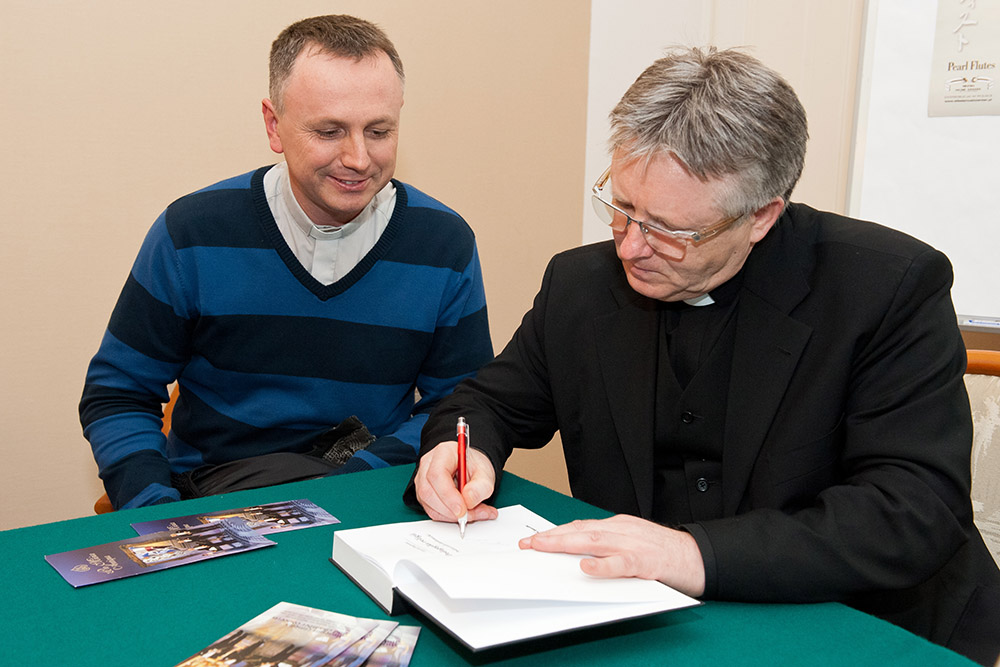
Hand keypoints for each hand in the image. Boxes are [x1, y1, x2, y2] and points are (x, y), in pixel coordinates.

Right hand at [413, 441, 498, 524]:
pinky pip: (432, 511)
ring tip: (473, 513)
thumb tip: (468, 500)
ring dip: (451, 515)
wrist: (470, 469)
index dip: (448, 495)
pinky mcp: (424, 495)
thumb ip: (481, 486)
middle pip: (428, 491)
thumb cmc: (474, 466)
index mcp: (443, 453)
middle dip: (450, 509)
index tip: (462, 509)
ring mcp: (423, 481)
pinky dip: (449, 517)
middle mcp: (428, 465)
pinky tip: (465, 514)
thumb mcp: (486, 473)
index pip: (437, 474)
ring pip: (429, 504)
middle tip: (471, 514)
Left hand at [518, 514, 705, 596]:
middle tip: (528, 544)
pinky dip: (603, 565)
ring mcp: (634, 544)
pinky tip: (586, 567)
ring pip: (595, 542)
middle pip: (581, 531)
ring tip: (544, 548)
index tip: (534, 539)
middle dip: (552, 537)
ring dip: (566, 544)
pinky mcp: (647, 561)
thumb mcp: (632, 541)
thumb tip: (578, 554)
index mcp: (618, 526)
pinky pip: (622, 562)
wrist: (698, 557)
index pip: (580, 527)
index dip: (555, 532)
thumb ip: (608, 545)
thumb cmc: (664, 552)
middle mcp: (623, 530)